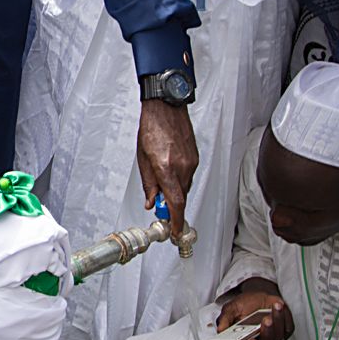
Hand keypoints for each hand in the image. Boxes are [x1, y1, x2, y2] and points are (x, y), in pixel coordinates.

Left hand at [136, 99, 197, 236]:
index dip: (175, 220)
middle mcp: (182, 167)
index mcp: (166, 168)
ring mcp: (191, 162)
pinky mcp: (195, 158)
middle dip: (172, 206)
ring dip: (175, 191)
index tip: (174, 231)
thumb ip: (148, 183)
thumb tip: (151, 201)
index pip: (175, 202)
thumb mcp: (142, 159)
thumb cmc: (152, 128)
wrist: (166, 107)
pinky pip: (188, 176)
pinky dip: (180, 180)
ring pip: (185, 187)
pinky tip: (169, 170)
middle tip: (160, 207)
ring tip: (161, 180)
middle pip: (181, 197)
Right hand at [216, 285, 293, 339]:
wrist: (258, 296)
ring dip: (277, 323)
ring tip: (274, 307)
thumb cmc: (244, 305)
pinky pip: (287, 329)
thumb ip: (225, 319)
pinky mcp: (285, 332)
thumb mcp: (231, 309)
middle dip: (266, 334)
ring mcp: (273, 339)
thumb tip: (220, 330)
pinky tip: (278, 307)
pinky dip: (284, 317)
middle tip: (265, 320)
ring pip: (277, 338)